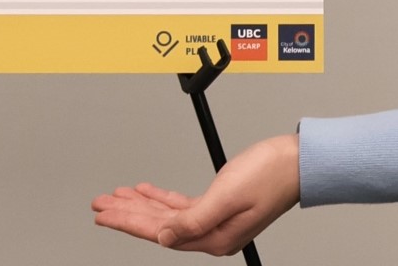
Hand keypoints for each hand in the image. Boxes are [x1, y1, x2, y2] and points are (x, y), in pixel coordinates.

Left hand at [93, 133, 300, 254]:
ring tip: (115, 197)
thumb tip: (163, 236)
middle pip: (158, 224)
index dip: (128, 222)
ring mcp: (215, 219)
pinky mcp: (218, 204)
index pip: (159, 231)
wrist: (297, 161)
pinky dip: (160, 196)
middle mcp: (212, 232)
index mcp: (214, 237)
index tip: (104, 215)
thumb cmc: (271, 174)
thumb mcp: (227, 196)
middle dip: (127, 213)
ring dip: (140, 203)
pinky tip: (145, 190)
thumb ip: (193, 219)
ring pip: (166, 214)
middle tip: (100, 205)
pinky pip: (180, 204)